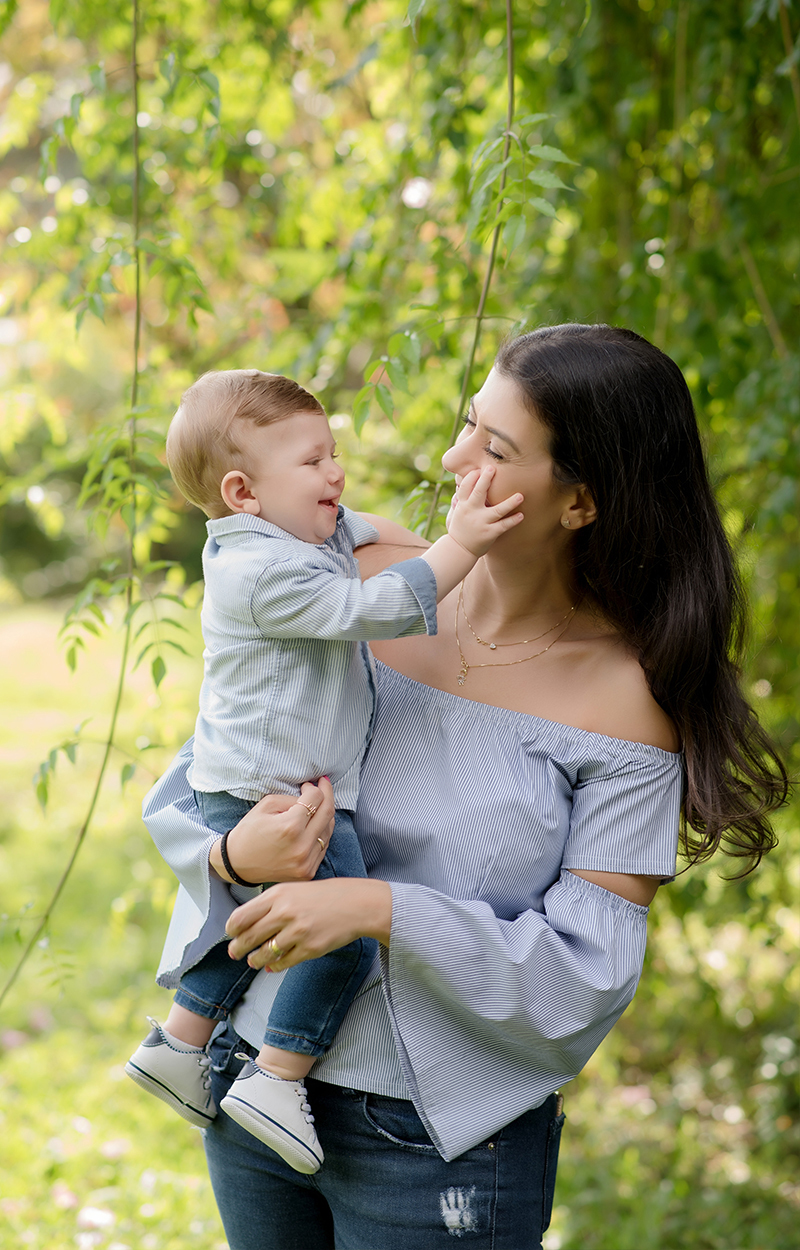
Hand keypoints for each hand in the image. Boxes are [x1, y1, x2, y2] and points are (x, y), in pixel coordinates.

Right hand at [209, 778, 334, 884]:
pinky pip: (323, 847)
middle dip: (327, 795)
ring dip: (325, 815)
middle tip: (323, 787)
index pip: (316, 799)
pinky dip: (321, 834)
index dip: (315, 788)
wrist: (237, 864)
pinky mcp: (308, 872)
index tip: (310, 784)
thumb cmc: (249, 832)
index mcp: (290, 827)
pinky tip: (313, 826)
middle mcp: (302, 846)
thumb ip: (292, 798)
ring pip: (329, 831)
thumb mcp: (266, 805)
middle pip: (328, 813)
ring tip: (316, 806)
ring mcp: (306, 862)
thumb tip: (311, 794)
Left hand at [225, 877, 392, 968]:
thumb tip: (246, 924)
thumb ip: (270, 904)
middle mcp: (284, 913)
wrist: (356, 904)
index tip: (231, 934)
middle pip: (249, 937)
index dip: (232, 930)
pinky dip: (274, 967)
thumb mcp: (293, 890)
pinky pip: (283, 963)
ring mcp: (297, 932)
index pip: (241, 917)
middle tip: (235, 952)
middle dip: (238, 948)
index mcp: (278, 895)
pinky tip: (272, 966)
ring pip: (264, 954)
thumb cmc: (324, 896)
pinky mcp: (309, 949)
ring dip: (255, 960)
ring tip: (253, 961)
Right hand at [446, 467, 522, 556]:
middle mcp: (471, 511)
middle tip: (493, 468)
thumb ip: (459, 500)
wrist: (458, 550)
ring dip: (510, 503)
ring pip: (497, 510)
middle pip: (479, 492)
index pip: (465, 486)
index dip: (472, 476)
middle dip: (486, 479)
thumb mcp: (455, 513)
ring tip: (520, 496)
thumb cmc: (459, 529)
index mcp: (462, 504)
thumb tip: (460, 485)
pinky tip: (521, 515)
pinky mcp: (489, 533)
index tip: (480, 469)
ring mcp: (481, 522)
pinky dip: (513, 521)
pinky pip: (503, 526)